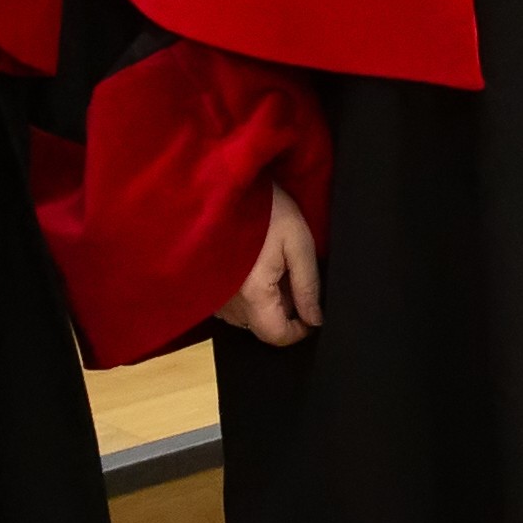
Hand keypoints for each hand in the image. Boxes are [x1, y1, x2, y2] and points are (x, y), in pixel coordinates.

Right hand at [227, 187, 321, 343]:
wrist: (226, 186)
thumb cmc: (265, 209)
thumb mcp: (298, 242)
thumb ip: (308, 285)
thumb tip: (316, 319)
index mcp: (252, 296)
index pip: (277, 336)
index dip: (300, 330)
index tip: (312, 311)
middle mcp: (227, 304)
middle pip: (263, 327)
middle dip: (284, 311)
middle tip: (291, 276)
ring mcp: (213, 298)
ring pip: (249, 317)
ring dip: (266, 302)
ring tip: (273, 266)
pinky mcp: (206, 289)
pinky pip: (233, 305)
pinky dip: (249, 295)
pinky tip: (255, 266)